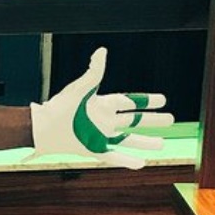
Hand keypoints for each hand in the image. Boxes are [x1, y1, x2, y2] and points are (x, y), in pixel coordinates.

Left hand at [27, 48, 172, 169]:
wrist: (43, 129)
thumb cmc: (60, 106)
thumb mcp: (81, 88)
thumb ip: (94, 72)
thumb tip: (102, 51)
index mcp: (102, 105)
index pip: (129, 102)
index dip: (146, 101)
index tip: (163, 99)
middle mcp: (103, 121)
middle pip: (133, 121)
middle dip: (152, 121)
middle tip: (171, 120)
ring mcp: (99, 137)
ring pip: (128, 140)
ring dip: (145, 142)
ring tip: (163, 143)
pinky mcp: (93, 151)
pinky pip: (115, 157)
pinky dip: (128, 160)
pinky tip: (143, 163)